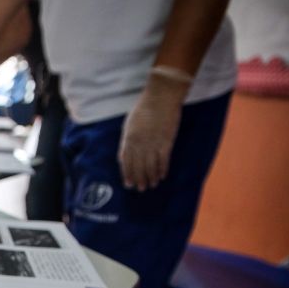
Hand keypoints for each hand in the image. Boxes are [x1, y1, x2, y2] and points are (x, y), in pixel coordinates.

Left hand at [118, 70, 189, 190]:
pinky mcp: (166, 142)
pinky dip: (162, 170)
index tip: (128, 184)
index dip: (127, 174)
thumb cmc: (143, 109)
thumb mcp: (128, 125)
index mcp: (128, 139)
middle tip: (140, 189)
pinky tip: (162, 177)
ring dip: (150, 178)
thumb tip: (122, 158)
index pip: (126, 162)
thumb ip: (125, 142)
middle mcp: (139, 144)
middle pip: (138, 167)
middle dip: (138, 179)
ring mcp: (152, 144)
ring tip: (151, 186)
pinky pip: (163, 161)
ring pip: (150, 166)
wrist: (160, 98)